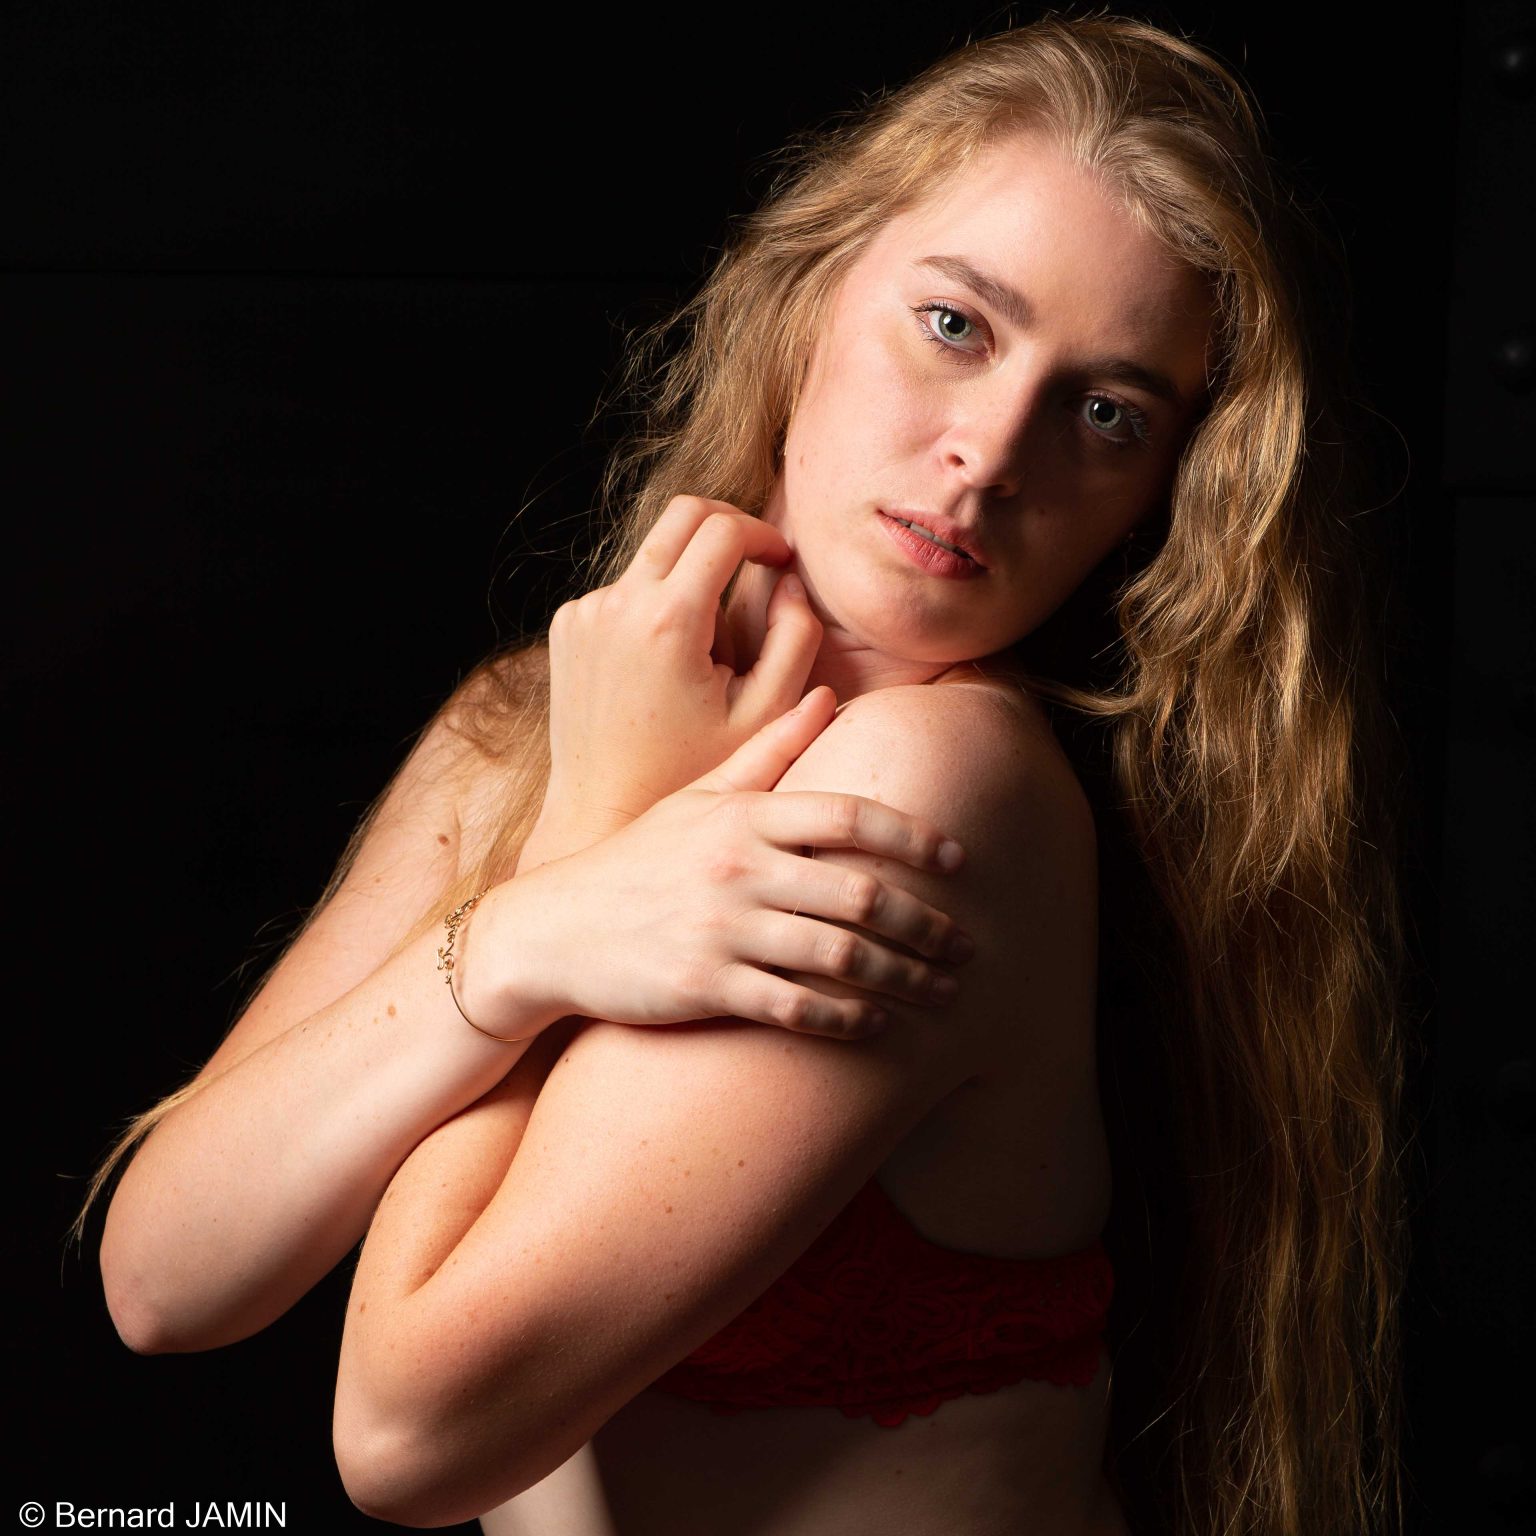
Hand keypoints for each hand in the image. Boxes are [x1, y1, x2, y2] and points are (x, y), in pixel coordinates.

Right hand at [474, 688, 974, 1040]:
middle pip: (860, 892)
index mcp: (744, 816)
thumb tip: (827, 695)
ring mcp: (722, 929)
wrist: (553, 929)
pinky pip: (795, 1006)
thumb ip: (769, 750)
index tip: (958, 860)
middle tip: (965, 946)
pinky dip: (845, 1018)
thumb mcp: (697, 796)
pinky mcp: (705, 986)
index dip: (914, 837)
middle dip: (925, 924)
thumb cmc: (636, 859)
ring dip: (903, 978)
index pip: (849, 816)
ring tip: (940, 993)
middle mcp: (739, 868)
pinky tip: (876, 1025)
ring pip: (839, 955)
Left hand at [529, 496, 820, 858]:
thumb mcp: (764, 714)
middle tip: (757, 562)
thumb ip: (795, 639)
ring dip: (691, 573)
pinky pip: (623, 588)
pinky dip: (656, 603)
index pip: (723, 530)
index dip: (764, 535)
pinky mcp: (568, 625)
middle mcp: (617, 604)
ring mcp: (585, 612)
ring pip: (653, 553)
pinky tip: (668, 662)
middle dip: (729, 526)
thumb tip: (790, 581)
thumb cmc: (692, 772)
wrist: (605, 808)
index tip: (782, 561)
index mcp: (667, 621)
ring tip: (709, 645)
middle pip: (682, 514)